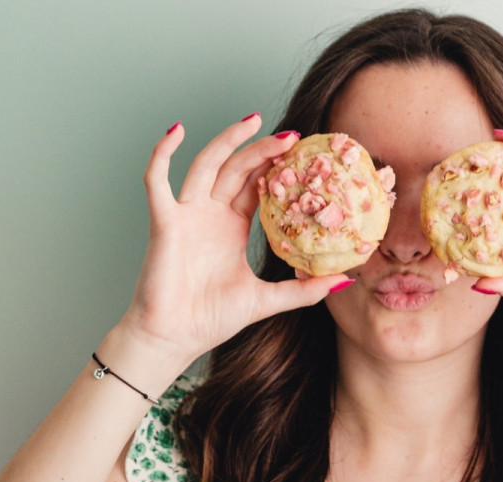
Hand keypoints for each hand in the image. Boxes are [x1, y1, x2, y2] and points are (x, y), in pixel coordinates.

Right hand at [117, 115, 348, 365]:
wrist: (175, 338)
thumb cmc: (212, 319)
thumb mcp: (268, 300)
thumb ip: (304, 290)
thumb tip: (345, 282)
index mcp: (232, 227)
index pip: (256, 186)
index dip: (277, 167)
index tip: (304, 153)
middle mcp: (209, 214)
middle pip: (237, 168)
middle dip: (262, 149)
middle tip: (293, 135)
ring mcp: (186, 215)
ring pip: (207, 164)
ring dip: (228, 140)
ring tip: (254, 121)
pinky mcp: (164, 222)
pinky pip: (157, 180)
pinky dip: (162, 153)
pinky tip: (176, 130)